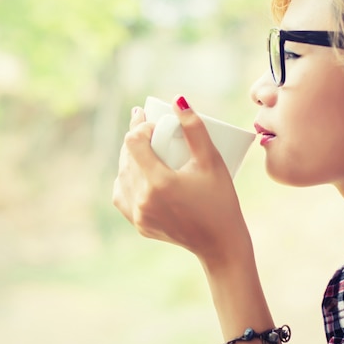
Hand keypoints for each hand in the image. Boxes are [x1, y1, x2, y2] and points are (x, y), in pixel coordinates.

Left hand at [112, 97, 251, 263]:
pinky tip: (136, 172)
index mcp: (158, 183)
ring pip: (122, 175)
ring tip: (142, 144)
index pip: (134, 142)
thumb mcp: (212, 161)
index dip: (143, 127)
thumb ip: (195, 129)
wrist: (221, 243)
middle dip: (135, 137)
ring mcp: (138, 215)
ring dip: (129, 157)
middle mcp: (142, 200)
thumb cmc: (221, 200)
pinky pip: (122, 195)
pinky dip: (126, 180)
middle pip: (126, 156)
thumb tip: (177, 100)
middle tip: (145, 122)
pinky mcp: (139, 225)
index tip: (159, 126)